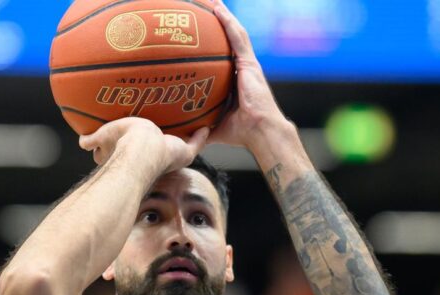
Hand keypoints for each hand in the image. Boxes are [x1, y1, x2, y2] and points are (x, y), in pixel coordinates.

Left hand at [79, 117, 208, 174]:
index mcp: (133, 156)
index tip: (138, 131)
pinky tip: (206, 126)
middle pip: (158, 146)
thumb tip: (82, 141)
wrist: (142, 150)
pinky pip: (197, 143)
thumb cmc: (122, 144)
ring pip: (179, 146)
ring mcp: (170, 155)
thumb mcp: (103, 136)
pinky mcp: (185, 152)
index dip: (137, 142)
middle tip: (163, 123)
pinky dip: (201, 136)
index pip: (136, 150)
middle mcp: (153, 158)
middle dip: (160, 138)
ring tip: (189, 121)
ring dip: (183, 137)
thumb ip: (93, 140)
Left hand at [209, 0, 290, 147]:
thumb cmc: (241, 133)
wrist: (260, 132)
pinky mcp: (250, 63)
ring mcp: (247, 65)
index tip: (199, 37)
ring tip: (212, 2)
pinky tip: (218, 9)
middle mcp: (242, 70)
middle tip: (203, 12)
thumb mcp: (214, 127)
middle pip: (228, 41)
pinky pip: (238, 38)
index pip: (222, 58)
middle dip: (217, 26)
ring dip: (223, 17)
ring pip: (234, 34)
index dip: (212, 46)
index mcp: (235, 82)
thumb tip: (180, 136)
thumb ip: (199, 127)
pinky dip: (228, 22)